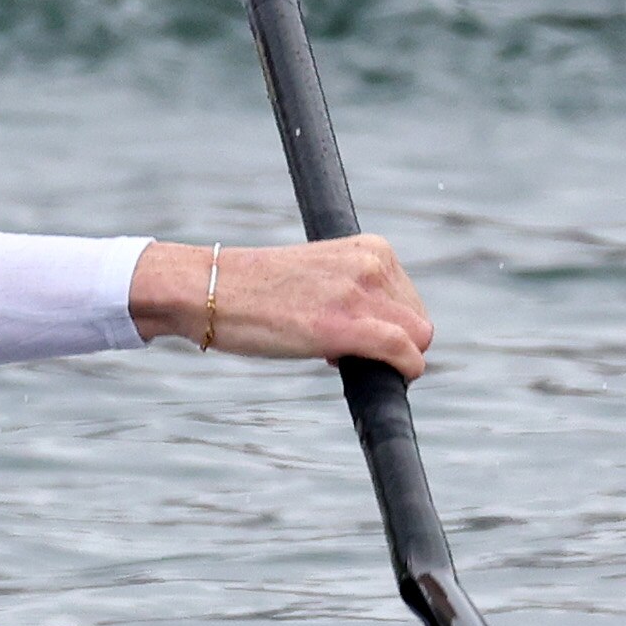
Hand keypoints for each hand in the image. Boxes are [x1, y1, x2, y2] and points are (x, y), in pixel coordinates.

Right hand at [129, 235, 429, 375]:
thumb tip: (382, 335)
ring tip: (338, 358)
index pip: (409, 300)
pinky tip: (382, 377)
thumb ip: (353, 291)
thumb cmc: (253, 288)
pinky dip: (404, 371)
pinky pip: (404, 353)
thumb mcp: (317, 276)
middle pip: (418, 322)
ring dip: (391, 361)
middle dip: (393, 344)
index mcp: (368, 248)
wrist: (208, 289)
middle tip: (344, 351)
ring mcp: (360, 294)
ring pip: (417, 339)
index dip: (387, 327)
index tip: (351, 335)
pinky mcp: (345, 326)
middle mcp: (371, 265)